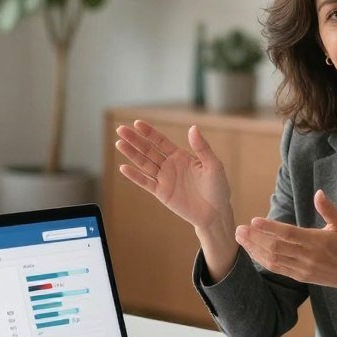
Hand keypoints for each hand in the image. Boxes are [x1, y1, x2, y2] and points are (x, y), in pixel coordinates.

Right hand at [115, 121, 233, 234]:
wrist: (215, 213)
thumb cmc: (218, 188)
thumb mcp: (213, 165)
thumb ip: (202, 147)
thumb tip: (193, 128)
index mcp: (181, 156)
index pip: (161, 141)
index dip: (149, 132)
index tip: (137, 123)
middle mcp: (170, 165)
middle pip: (148, 150)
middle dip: (135, 140)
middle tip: (120, 129)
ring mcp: (164, 179)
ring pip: (144, 164)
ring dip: (131, 154)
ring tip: (119, 143)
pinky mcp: (162, 193)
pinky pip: (146, 183)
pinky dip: (135, 176)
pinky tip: (123, 167)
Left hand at [236, 190, 336, 299]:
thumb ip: (328, 209)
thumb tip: (318, 193)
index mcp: (316, 241)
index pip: (289, 234)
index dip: (270, 228)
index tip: (254, 221)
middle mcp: (307, 256)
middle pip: (276, 247)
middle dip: (255, 238)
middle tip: (239, 229)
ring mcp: (302, 268)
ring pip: (273, 259)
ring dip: (255, 249)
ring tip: (241, 238)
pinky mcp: (299, 277)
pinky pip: (277, 269)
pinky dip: (262, 260)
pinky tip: (252, 251)